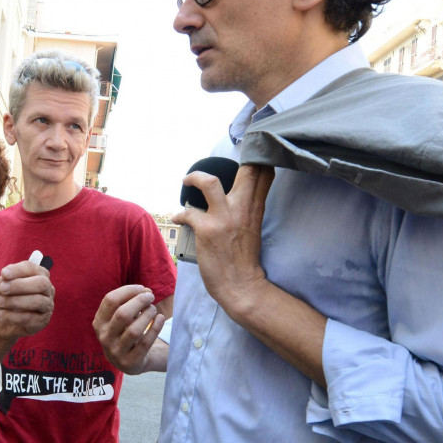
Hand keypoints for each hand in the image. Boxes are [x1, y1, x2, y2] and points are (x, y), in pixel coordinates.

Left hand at [0, 260, 53, 340]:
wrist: (1, 319)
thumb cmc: (3, 297)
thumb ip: (2, 281)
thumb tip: (5, 280)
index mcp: (38, 274)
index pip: (32, 268)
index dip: (18, 270)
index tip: (4, 273)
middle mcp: (47, 288)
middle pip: (41, 283)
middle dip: (20, 285)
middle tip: (3, 289)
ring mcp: (47, 305)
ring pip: (37, 301)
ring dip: (16, 301)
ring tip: (0, 302)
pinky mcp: (43, 321)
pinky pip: (30, 319)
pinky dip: (13, 317)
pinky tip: (1, 315)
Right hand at [94, 285, 165, 372]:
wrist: (127, 360)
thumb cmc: (125, 331)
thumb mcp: (122, 317)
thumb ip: (132, 301)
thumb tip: (146, 291)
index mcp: (99, 322)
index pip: (110, 300)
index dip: (127, 290)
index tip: (141, 288)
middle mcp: (104, 337)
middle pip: (122, 314)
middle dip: (139, 301)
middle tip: (150, 296)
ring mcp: (116, 351)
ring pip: (134, 330)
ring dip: (148, 315)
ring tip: (153, 309)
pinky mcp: (130, 362)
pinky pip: (145, 343)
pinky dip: (155, 328)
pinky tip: (160, 318)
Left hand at [173, 164, 274, 319]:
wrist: (241, 285)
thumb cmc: (244, 258)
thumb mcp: (254, 227)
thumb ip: (249, 207)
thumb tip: (238, 193)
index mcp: (255, 208)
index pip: (264, 173)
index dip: (257, 159)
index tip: (246, 157)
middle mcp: (242, 208)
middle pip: (248, 170)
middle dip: (235, 160)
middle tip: (215, 165)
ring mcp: (224, 218)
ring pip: (210, 182)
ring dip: (195, 177)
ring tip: (188, 180)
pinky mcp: (207, 230)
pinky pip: (188, 212)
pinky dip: (180, 213)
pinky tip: (178, 217)